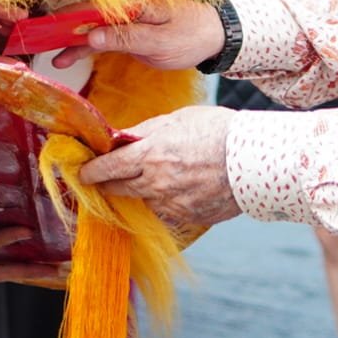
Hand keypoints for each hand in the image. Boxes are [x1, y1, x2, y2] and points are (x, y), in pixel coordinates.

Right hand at [50, 0, 223, 70]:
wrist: (214, 36)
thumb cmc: (191, 34)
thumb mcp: (160, 40)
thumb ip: (126, 37)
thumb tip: (92, 36)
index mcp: (133, 1)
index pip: (93, 5)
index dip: (66, 15)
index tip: (44, 26)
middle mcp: (125, 6)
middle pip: (84, 13)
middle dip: (58, 25)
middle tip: (32, 38)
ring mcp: (124, 19)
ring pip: (88, 28)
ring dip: (67, 40)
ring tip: (46, 55)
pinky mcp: (126, 33)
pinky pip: (99, 39)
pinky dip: (82, 48)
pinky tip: (65, 60)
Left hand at [78, 106, 240, 226]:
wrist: (254, 159)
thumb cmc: (218, 131)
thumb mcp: (178, 119)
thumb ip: (146, 131)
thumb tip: (121, 138)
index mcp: (150, 154)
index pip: (107, 168)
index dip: (91, 172)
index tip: (83, 173)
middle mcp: (155, 183)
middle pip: (118, 189)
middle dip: (110, 182)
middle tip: (108, 176)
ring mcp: (170, 204)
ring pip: (142, 201)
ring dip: (141, 191)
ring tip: (156, 177)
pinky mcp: (186, 217)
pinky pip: (166, 211)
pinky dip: (166, 201)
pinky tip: (180, 187)